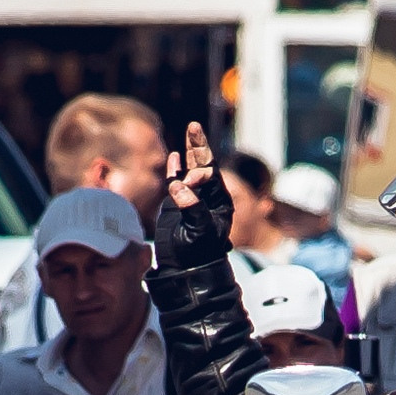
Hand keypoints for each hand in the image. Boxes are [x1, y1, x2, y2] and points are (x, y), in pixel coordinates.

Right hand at [155, 122, 234, 269]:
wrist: (184, 268)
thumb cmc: (197, 252)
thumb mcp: (199, 231)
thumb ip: (192, 208)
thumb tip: (178, 186)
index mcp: (219, 201)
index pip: (209, 175)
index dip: (197, 173)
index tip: (184, 185)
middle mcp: (208, 197)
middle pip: (205, 165)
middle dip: (199, 146)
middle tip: (195, 126)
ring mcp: (192, 198)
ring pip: (192, 169)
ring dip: (191, 151)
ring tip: (192, 130)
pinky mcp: (177, 203)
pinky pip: (177, 180)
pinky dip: (176, 169)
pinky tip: (176, 157)